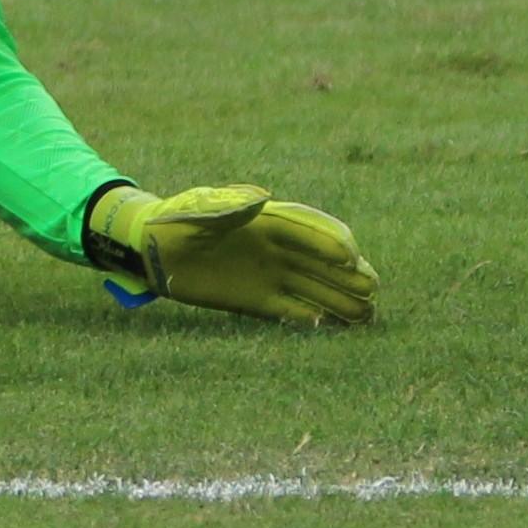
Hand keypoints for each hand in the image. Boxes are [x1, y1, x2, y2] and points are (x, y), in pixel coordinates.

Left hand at [87, 184, 375, 324]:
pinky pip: (289, 310)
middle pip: (321, 262)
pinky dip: (308, 318)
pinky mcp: (256, 300)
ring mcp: (268, 275)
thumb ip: (230, 207)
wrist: (154, 249)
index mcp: (267, 220)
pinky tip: (328, 328)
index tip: (350, 257)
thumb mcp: (200, 208)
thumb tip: (263, 199)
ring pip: (313, 287)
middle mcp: (276, 248)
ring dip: (339, 299)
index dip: (331, 242)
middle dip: (348, 274)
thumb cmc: (177, 220)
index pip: (309, 230)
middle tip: (373, 290)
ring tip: (367, 315)